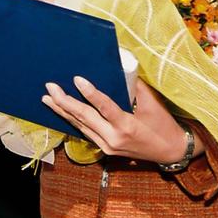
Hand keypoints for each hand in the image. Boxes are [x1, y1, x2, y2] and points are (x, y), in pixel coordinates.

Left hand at [43, 77, 204, 163]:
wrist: (170, 150)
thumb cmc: (163, 124)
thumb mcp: (152, 103)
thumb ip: (133, 85)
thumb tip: (118, 66)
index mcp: (126, 126)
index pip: (104, 107)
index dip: (89, 93)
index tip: (76, 78)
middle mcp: (113, 138)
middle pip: (84, 118)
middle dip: (64, 102)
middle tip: (50, 88)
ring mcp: (107, 146)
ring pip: (80, 126)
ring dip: (63, 111)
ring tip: (47, 98)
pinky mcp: (105, 149)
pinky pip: (85, 132)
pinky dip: (73, 121)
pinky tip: (62, 111)